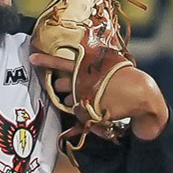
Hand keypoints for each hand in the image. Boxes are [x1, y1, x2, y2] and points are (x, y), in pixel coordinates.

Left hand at [29, 53, 168, 139]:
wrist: (141, 93)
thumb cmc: (124, 77)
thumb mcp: (107, 65)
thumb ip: (89, 67)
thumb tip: (76, 70)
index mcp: (87, 67)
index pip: (61, 63)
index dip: (45, 61)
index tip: (31, 58)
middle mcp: (84, 80)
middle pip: (61, 84)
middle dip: (62, 86)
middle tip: (74, 87)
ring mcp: (86, 96)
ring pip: (68, 100)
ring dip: (74, 99)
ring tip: (91, 96)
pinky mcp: (91, 111)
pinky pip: (79, 113)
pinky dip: (84, 112)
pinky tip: (96, 107)